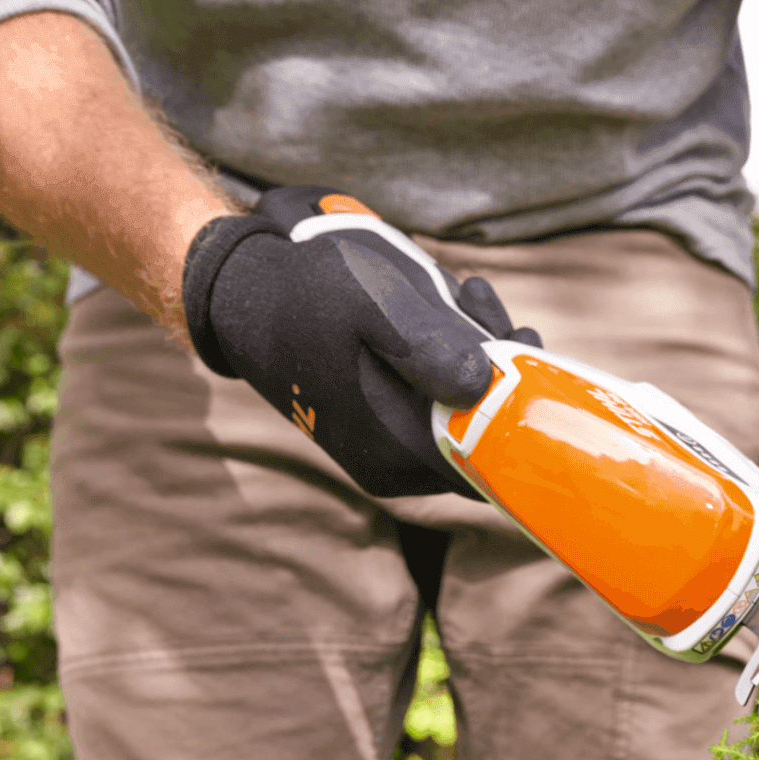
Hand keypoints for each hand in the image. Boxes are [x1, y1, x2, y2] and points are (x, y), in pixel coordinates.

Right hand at [181, 186, 542, 497]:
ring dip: (476, 357)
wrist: (237, 293)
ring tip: (466, 292)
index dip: (518, 404)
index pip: (490, 455)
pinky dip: (449, 362)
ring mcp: (388, 454)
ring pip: (462, 416)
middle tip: (484, 302)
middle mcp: (395, 468)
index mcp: (397, 450)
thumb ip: (429, 345)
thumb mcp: (372, 302)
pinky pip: (435, 406)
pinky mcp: (383, 432)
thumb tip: (483, 382)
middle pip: (481, 435)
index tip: (521, 343)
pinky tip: (449, 308)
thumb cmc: (306, 292)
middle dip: (498, 368)